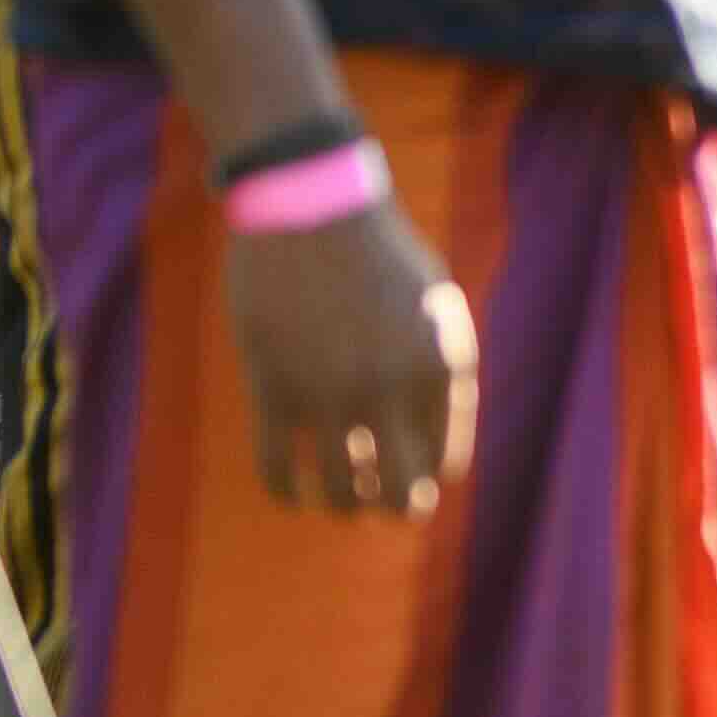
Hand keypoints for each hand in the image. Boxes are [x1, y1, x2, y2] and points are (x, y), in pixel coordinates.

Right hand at [232, 201, 478, 517]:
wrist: (312, 206)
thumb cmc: (378, 253)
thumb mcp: (433, 307)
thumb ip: (437, 367)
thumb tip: (429, 435)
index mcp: (443, 366)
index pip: (444, 460)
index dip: (425, 478)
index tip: (410, 477)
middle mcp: (393, 388)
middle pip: (399, 490)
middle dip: (391, 509)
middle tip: (379, 510)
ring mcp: (331, 393)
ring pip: (338, 492)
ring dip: (340, 508)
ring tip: (339, 505)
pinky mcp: (273, 389)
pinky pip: (278, 469)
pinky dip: (286, 492)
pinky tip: (291, 494)